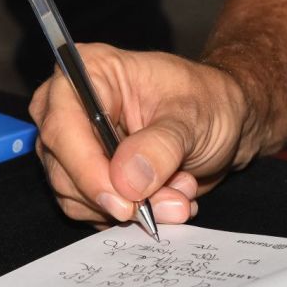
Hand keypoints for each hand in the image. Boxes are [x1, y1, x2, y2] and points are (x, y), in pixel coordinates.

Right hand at [28, 43, 251, 226]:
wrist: (224, 124)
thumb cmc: (208, 102)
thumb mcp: (195, 117)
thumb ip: (161, 146)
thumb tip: (127, 181)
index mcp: (89, 72)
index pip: (62, 127)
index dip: (87, 169)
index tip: (125, 201)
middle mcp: (71, 109)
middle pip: (64, 169)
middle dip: (120, 197)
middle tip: (173, 201)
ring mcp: (75, 146)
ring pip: (77, 198)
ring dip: (134, 209)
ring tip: (179, 190)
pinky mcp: (86, 177)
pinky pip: (94, 212)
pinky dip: (134, 215)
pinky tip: (167, 196)